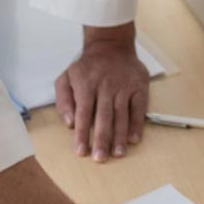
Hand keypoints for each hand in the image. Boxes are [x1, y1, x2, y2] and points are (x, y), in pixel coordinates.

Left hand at [54, 24, 147, 161]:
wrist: (111, 45)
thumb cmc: (87, 67)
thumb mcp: (66, 77)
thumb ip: (63, 100)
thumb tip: (69, 123)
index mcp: (86, 84)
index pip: (83, 113)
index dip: (82, 134)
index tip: (81, 152)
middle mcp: (106, 86)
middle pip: (104, 116)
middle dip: (102, 139)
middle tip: (100, 158)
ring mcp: (124, 86)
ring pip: (122, 114)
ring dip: (120, 136)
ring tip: (117, 154)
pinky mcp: (139, 86)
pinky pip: (139, 108)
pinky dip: (137, 124)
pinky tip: (133, 139)